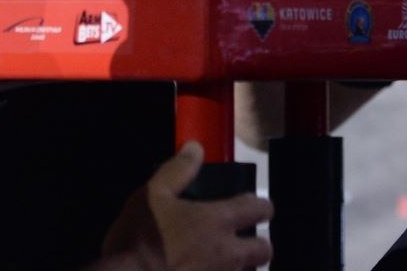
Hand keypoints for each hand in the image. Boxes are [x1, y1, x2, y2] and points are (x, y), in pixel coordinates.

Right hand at [100, 142, 271, 270]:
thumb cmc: (141, 237)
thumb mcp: (153, 194)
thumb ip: (178, 170)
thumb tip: (197, 148)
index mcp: (217, 221)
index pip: (259, 208)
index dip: (261, 206)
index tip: (254, 207)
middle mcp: (228, 253)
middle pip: (264, 250)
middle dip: (260, 244)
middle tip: (243, 240)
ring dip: (243, 267)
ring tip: (223, 263)